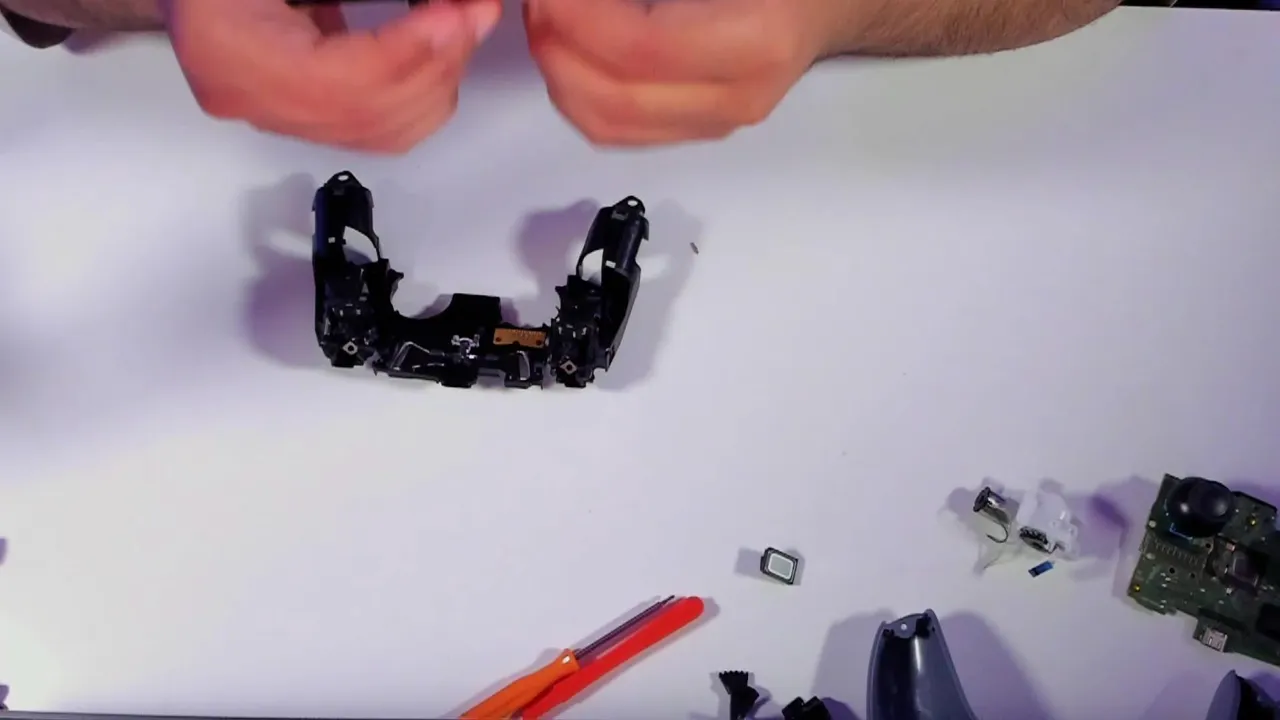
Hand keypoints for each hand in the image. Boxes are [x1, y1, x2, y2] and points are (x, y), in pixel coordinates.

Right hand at [164, 0, 501, 152]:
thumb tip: (437, 9)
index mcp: (226, 54)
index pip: (339, 80)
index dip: (406, 52)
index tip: (453, 18)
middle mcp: (249, 100)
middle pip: (369, 111)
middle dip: (437, 63)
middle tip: (476, 15)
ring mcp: (274, 115)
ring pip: (384, 129)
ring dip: (438, 78)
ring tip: (466, 25)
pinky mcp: (300, 114)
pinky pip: (378, 127)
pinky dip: (421, 93)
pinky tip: (439, 49)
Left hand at [524, 0, 835, 145]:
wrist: (832, 4)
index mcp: (755, 43)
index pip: (639, 50)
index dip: (578, 17)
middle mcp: (737, 96)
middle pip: (612, 101)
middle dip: (555, 48)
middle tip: (539, 2)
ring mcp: (717, 121)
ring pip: (606, 125)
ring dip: (559, 73)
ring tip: (549, 20)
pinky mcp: (699, 128)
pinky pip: (619, 129)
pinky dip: (580, 91)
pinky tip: (571, 48)